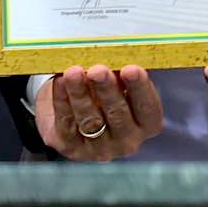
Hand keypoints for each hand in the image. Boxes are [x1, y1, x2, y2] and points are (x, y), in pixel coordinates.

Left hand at [35, 66, 163, 160]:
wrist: (75, 115)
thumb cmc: (105, 94)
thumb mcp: (120, 84)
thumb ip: (120, 75)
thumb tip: (112, 57)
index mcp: (147, 124)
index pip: (148, 107)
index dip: (140, 88)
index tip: (131, 69)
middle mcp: (127, 140)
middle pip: (118, 114)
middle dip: (106, 90)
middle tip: (97, 71)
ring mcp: (99, 148)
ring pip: (90, 120)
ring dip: (80, 94)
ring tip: (73, 73)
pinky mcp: (71, 147)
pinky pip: (66, 123)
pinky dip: (62, 101)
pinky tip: (60, 82)